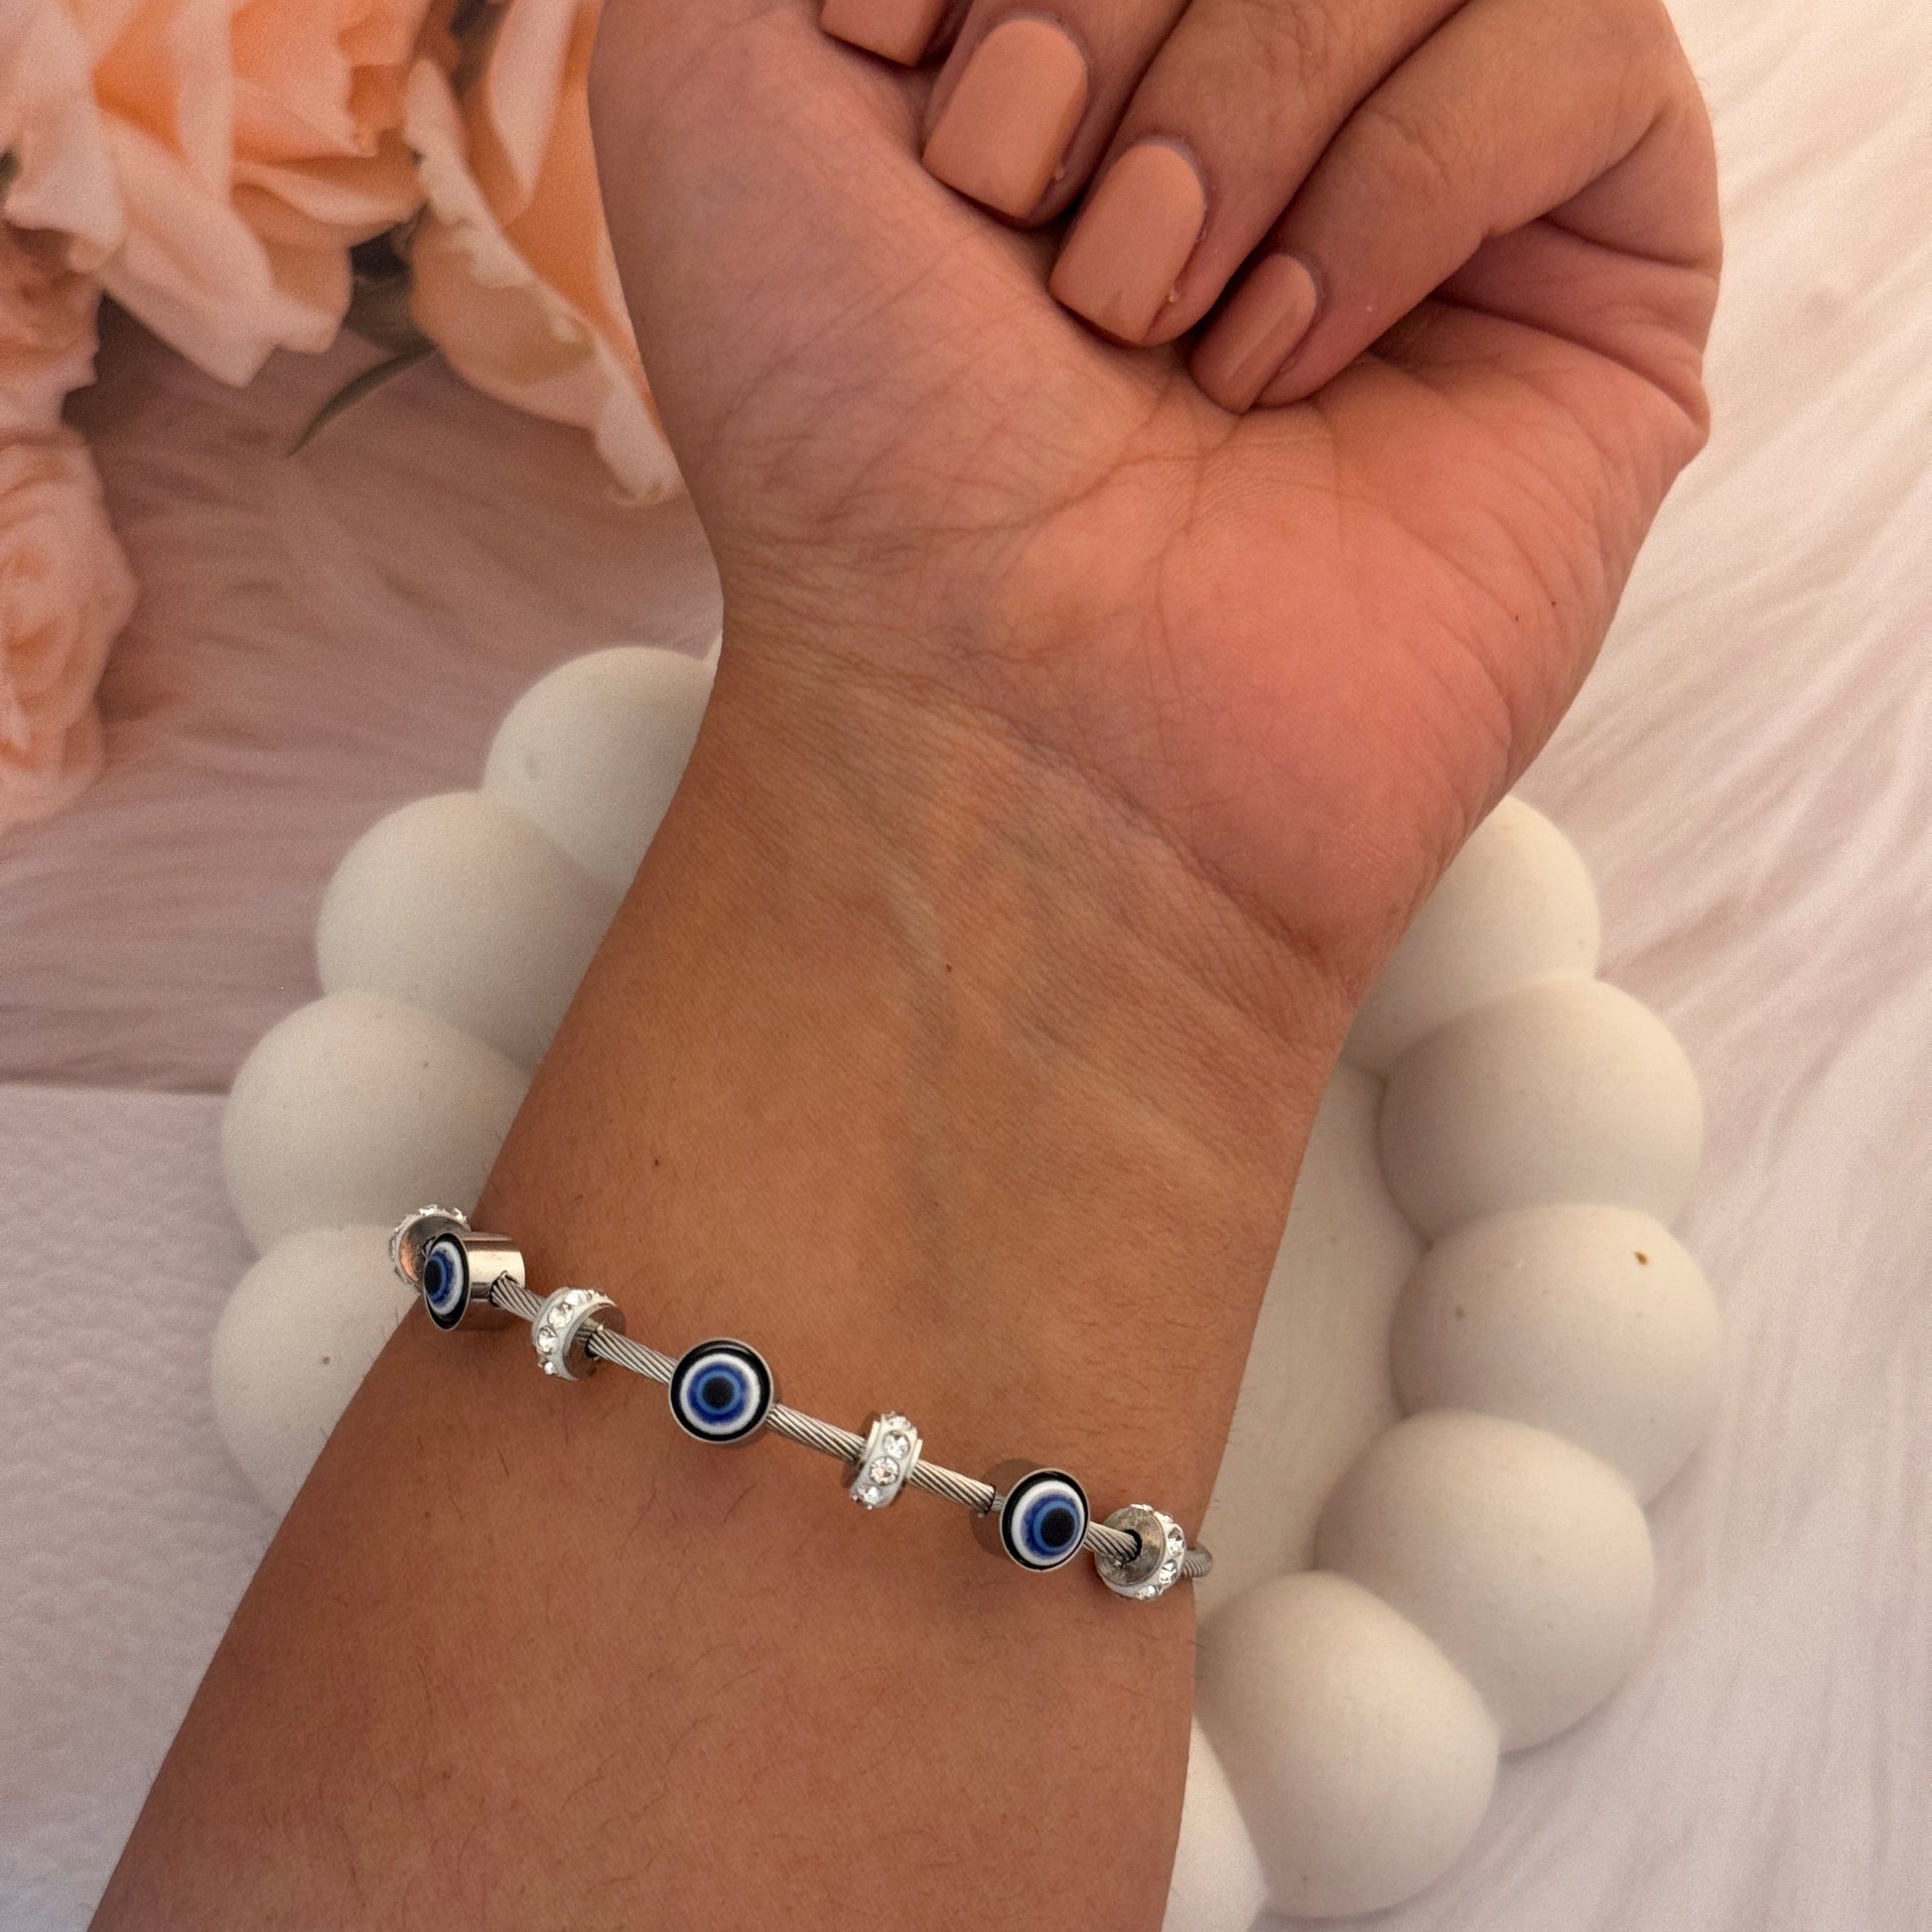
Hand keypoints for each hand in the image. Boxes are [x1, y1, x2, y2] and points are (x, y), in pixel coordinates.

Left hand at [591, 0, 1718, 986]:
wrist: (990, 707)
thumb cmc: (845, 428)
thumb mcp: (722, 72)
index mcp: (1101, 28)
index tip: (930, 115)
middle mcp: (1279, 94)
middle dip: (1114, 12)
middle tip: (1034, 235)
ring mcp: (1449, 189)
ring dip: (1243, 102)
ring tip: (1146, 318)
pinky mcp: (1597, 286)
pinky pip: (1581, 53)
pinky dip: (1403, 185)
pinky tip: (1282, 361)